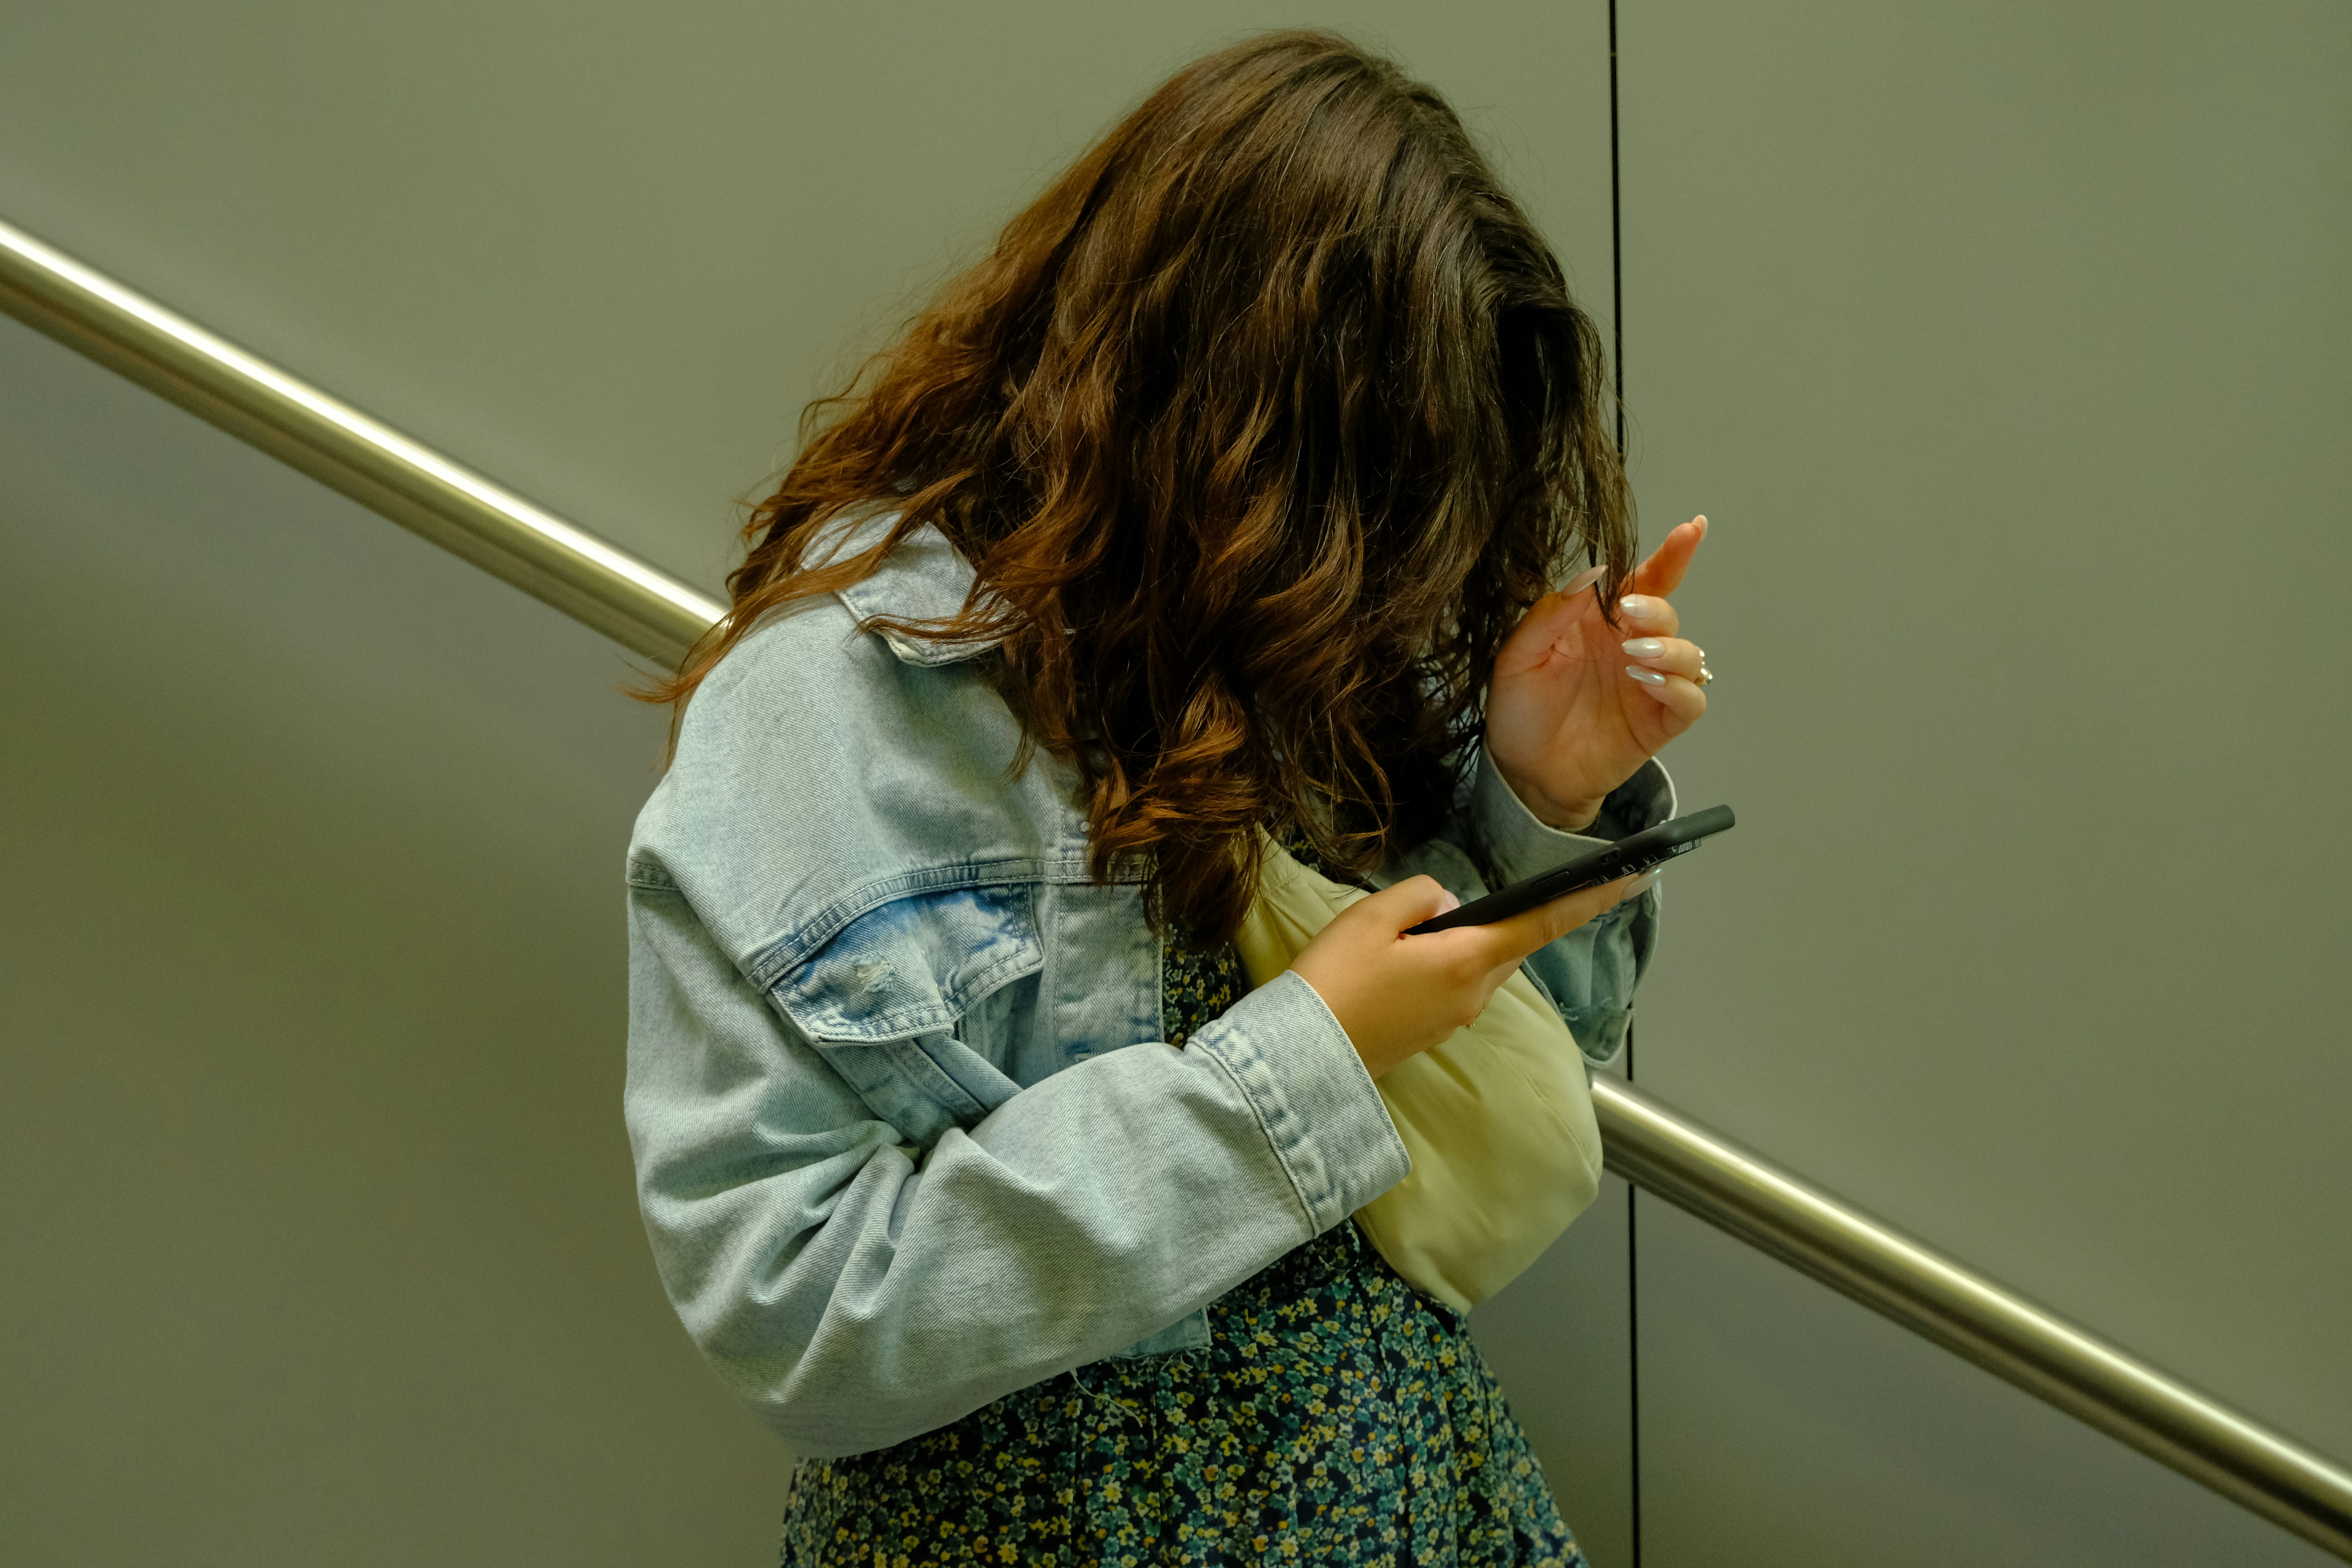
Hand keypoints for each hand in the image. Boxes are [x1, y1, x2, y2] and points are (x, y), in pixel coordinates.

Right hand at [1289, 871, 1656, 1078]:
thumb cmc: (1334, 982)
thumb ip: (1421, 896)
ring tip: (1415, 928)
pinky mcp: (1431, 1033)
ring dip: (1468, 943)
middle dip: (1508, 918)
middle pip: (1509, 944)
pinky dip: (1446, 965)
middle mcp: (1473, 995)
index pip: (1543, 923)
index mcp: (1468, 962)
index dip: (1589, 900)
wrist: (1301, 1057)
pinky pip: (1455, 987)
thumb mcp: (1371, 917)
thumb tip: (1450, 904)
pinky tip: (1404, 958)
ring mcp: (1453, 1020)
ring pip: (1479, 966)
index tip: (1632, 879)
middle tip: (1483, 896)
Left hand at [1485, 516, 1712, 829]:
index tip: (1692, 529)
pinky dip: (1679, 687)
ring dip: (1668, 648)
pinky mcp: (1659, 722)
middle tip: (1629, 616)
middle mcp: (1630, 648)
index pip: (1642, 582)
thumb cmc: (1519, 712)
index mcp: (1598, 624)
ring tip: (1636, 656)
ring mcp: (1649, 686)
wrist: (1523, 773)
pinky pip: (1691, 698)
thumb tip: (1591, 572)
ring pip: (1688, 654)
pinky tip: (1647, 684)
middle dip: (1656, 609)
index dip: (1670, 555)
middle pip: (1666, 613)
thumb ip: (1550, 614)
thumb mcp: (1517, 657)